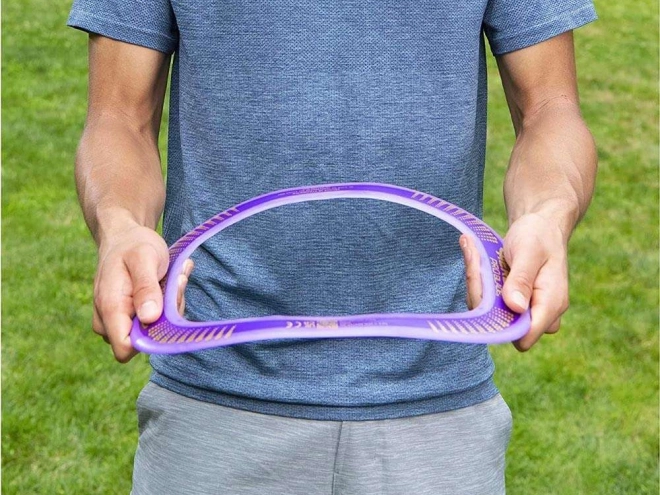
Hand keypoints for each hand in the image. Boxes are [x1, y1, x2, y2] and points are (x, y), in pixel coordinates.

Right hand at [93, 224, 192, 361]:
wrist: (124, 237)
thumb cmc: (133, 245)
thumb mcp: (143, 259)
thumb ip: (145, 288)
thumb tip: (150, 318)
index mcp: (109, 308)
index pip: (125, 348)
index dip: (151, 338)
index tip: (167, 308)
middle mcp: (109, 320)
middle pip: (145, 340)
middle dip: (167, 316)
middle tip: (176, 281)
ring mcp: (120, 320)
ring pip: (154, 332)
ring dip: (171, 306)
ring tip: (174, 276)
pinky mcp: (132, 317)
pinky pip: (156, 322)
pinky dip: (168, 304)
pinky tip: (171, 281)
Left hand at [460, 212, 568, 351]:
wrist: (540, 229)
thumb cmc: (538, 237)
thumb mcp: (530, 252)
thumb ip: (522, 280)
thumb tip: (515, 307)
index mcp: (551, 304)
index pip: (524, 336)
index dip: (499, 322)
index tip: (484, 287)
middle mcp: (539, 314)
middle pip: (499, 324)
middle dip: (481, 293)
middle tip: (474, 254)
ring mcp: (523, 311)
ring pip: (488, 314)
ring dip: (477, 283)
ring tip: (473, 249)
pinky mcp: (509, 305)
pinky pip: (486, 303)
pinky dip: (478, 282)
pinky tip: (476, 256)